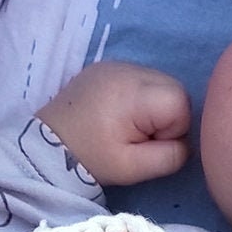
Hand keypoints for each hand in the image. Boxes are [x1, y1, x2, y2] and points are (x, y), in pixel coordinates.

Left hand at [41, 62, 191, 185]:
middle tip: (138, 136)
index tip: (147, 143)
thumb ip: (170, 157)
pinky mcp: (107, 66)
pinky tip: (119, 112)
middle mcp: (127, 69)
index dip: (173, 129)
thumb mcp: (134, 168)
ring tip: (127, 125)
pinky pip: (141, 78)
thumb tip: (185, 143)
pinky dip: (139, 96)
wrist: (46, 146)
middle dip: (167, 115)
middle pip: (175, 88)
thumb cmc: (91, 158)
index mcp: (133, 93)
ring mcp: (116, 64)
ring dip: (154, 105)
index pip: (181, 103)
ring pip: (161, 82)